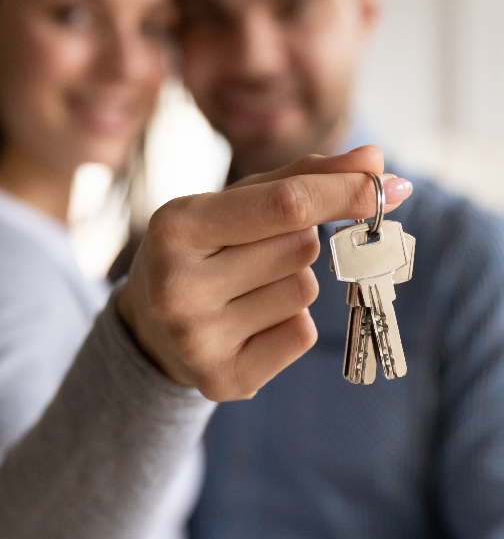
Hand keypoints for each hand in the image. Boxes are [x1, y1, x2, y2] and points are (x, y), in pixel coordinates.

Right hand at [118, 146, 411, 400]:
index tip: (387, 185)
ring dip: (292, 284)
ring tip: (244, 291)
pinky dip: (288, 325)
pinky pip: (299, 336)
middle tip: (253, 253)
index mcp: (177, 228)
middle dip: (296, 243)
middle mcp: (179, 288)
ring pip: (304, 293)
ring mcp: (197, 341)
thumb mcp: (233, 204)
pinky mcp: (221, 380)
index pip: (286, 205)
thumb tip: (376, 159)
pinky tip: (248, 325)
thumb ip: (300, 178)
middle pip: (300, 249)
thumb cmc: (202, 250)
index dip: (344, 193)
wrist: (150, 324)